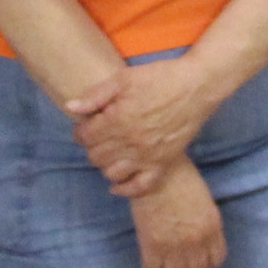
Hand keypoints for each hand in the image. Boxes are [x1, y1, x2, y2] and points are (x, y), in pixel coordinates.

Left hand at [67, 58, 219, 194]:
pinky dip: (126, 189)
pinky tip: (118, 184)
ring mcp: (147, 156)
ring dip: (106, 165)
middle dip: (92, 146)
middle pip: (96, 156)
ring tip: (110, 153)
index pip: (85, 137)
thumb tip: (71, 108)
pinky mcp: (163, 163)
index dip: (81, 131)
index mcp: (118, 120)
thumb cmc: (160, 78)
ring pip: (112, 173)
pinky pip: (141, 187)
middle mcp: (130, 142)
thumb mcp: (124, 78)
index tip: (87, 125)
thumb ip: (96, 95)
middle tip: (98, 136)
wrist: (196, 87)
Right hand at [129, 159, 225, 267]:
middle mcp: (197, 241)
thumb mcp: (204, 202)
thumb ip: (205, 225)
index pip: (216, 261)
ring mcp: (175, 245)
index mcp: (212, 228)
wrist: (156, 169)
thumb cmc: (180, 177)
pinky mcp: (152, 245)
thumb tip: (199, 244)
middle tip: (178, 260)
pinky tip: (150, 250)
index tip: (196, 258)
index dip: (206, 262)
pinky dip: (151, 262)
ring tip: (164, 259)